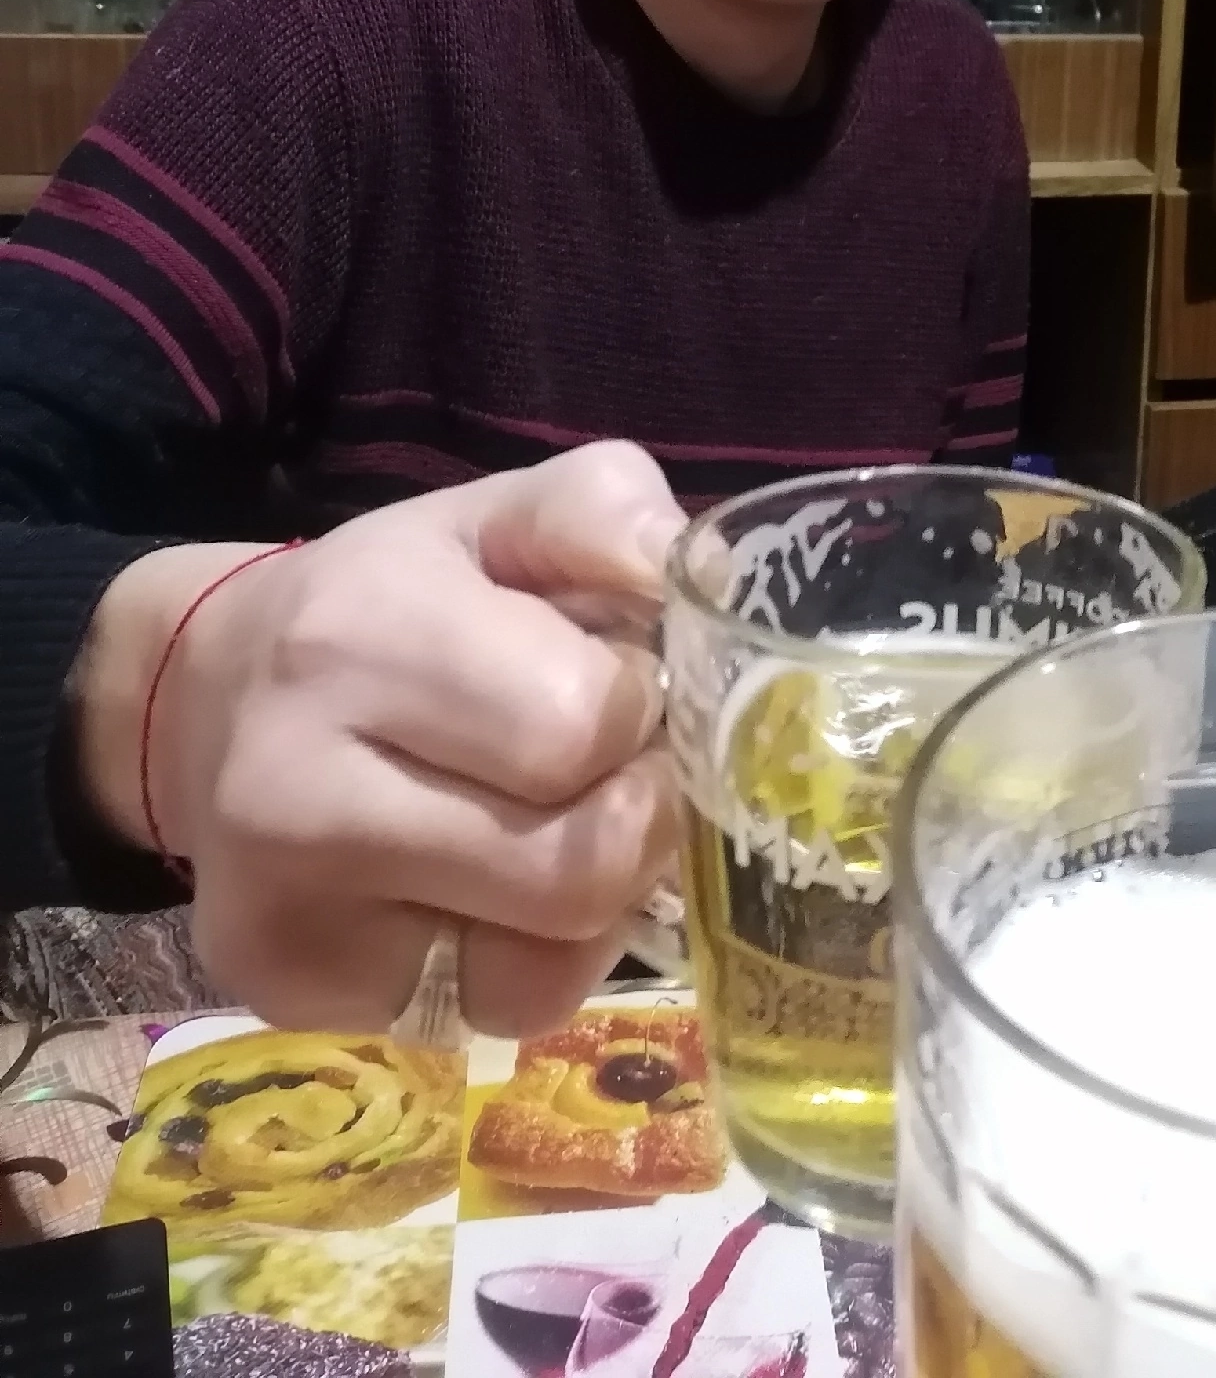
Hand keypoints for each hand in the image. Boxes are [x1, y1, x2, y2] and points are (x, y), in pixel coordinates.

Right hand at [71, 443, 685, 1037]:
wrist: (212, 697)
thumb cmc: (394, 599)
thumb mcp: (499, 518)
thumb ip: (604, 512)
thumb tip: (694, 578)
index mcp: (358, 633)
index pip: (586, 724)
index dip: (635, 707)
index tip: (616, 681)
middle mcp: (297, 788)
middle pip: (580, 866)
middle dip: (632, 811)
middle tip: (609, 769)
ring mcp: (286, 911)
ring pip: (548, 966)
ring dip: (594, 899)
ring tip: (553, 824)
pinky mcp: (294, 998)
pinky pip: (495, 1011)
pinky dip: (529, 957)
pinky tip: (488, 889)